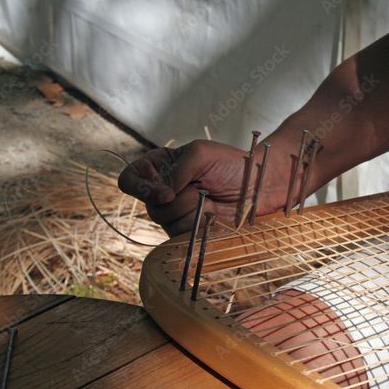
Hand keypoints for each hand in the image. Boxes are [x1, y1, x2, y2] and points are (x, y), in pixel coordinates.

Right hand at [118, 139, 288, 235]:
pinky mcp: (188, 231)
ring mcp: (175, 212)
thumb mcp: (201, 154)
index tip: (165, 191)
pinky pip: (180, 234)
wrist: (259, 186)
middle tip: (200, 190)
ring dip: (191, 210)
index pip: (130, 179)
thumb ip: (177, 169)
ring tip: (210, 199)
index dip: (141, 187)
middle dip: (176, 199)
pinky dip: (198, 224)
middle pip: (149, 204)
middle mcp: (163, 190)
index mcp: (161, 167)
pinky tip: (212, 215)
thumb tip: (164, 194)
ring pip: (165, 220)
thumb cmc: (232, 165)